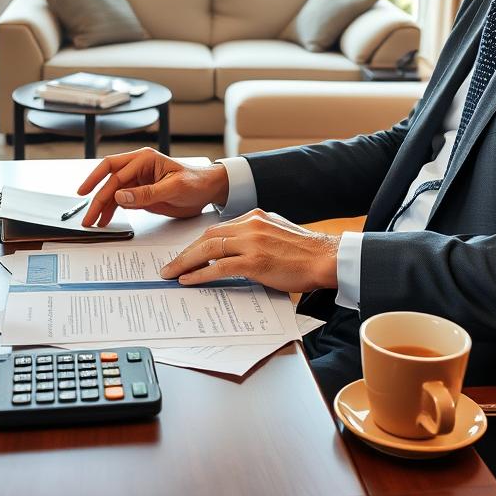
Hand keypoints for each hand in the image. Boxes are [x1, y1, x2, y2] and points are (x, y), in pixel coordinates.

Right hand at [77, 148, 228, 226]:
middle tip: (87, 216)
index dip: (100, 185)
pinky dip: (111, 209)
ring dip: (101, 205)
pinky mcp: (140, 192)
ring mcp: (138, 180)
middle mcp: (138, 167)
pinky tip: (105, 219)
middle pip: (108, 179)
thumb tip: (120, 195)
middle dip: (96, 197)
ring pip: (112, 191)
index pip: (116, 172)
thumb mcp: (174, 188)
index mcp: (145, 159)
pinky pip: (120, 200)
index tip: (89, 198)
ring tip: (92, 222)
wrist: (208, 191)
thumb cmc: (196, 182)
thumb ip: (147, 193)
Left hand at [160, 209, 339, 293]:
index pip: (217, 228)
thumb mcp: (276, 232)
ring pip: (209, 249)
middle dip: (185, 252)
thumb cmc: (304, 251)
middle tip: (170, 265)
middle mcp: (250, 225)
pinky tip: (188, 280)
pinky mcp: (255, 261)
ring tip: (172, 274)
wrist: (325, 258)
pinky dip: (200, 273)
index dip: (198, 242)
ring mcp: (252, 242)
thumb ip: (255, 236)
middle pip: (208, 236)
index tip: (186, 253)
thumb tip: (235, 250)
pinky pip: (219, 267)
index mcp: (255, 216)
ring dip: (186, 262)